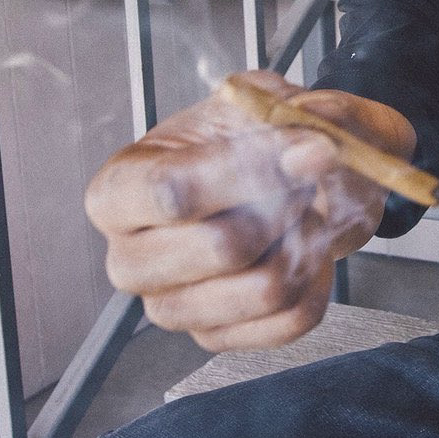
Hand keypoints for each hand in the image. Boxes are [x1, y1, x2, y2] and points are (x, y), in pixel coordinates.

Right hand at [84, 71, 415, 351]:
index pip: (172, 192)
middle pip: (224, 247)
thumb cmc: (253, 139)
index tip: (299, 148)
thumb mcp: (271, 100)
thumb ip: (296, 114)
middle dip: (287, 206)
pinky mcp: (216, 337)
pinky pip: (293, 318)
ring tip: (300, 213)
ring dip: (306, 242)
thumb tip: (312, 150)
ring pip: (265, 289)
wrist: (280, 180)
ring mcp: (170, 307)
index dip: (248, 170)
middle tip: (301, 181)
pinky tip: (302, 248)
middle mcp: (130, 258)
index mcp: (120, 189)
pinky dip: (318, 278)